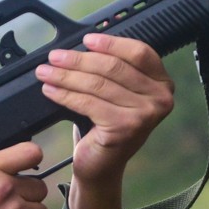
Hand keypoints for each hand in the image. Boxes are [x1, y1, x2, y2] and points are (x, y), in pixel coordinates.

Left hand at [34, 34, 174, 208]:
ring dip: (66, 75)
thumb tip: (81, 46)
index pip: (139, 52)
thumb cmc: (105, 128)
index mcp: (162, 84)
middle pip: (113, 67)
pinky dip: (64, 95)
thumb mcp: (115, 94)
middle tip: (54, 56)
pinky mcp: (124, 128)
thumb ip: (111, 71)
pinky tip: (49, 90)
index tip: (86, 39)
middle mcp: (160, 99)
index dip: (111, 43)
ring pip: (97, 84)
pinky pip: (87, 103)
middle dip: (78, 59)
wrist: (100, 168)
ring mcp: (145, 115)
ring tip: (45, 71)